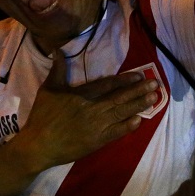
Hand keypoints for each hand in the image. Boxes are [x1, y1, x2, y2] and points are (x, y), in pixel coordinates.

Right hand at [12, 51, 158, 172]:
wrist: (38, 145)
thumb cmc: (42, 116)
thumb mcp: (48, 89)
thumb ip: (57, 70)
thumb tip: (58, 50)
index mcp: (81, 95)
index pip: (107, 84)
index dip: (124, 80)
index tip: (139, 76)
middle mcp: (92, 108)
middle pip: (119, 97)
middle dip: (138, 90)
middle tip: (156, 84)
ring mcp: (96, 125)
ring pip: (121, 112)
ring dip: (139, 105)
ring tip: (154, 98)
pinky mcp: (97, 141)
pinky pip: (116, 132)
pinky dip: (128, 126)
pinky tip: (140, 120)